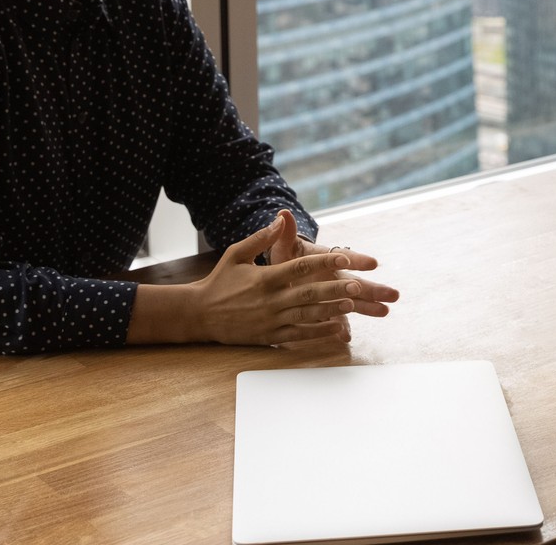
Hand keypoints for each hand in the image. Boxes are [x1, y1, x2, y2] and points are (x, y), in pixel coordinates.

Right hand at [189, 215, 398, 346]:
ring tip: (351, 305)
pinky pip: (298, 336)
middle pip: (308, 293)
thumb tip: (282, 218)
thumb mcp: (236, 253)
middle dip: (334, 289)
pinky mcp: (269, 336)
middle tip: (357, 285)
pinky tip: (337, 330)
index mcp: (264, 277)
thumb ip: (261, 237)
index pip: (300, 267)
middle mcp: (270, 300)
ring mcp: (270, 320)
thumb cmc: (219, 281)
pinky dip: (318, 333)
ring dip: (330, 311)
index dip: (324, 262)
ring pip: (306, 316)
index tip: (345, 258)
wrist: (199, 314)